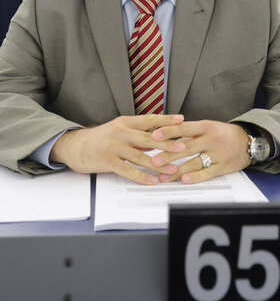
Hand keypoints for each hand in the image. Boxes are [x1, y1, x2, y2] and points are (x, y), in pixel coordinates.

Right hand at [50, 114, 184, 184]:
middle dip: (167, 143)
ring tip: (171, 170)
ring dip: (157, 164)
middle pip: (148, 138)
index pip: (149, 119)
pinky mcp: (107, 160)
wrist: (74, 145)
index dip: (166, 120)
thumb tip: (158, 137)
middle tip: (183, 147)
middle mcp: (120, 131)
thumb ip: (136, 133)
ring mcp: (113, 146)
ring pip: (140, 155)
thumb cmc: (99, 139)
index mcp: (125, 122)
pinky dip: (140, 176)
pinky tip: (151, 181)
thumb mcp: (118, 130)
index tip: (181, 120)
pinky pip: (127, 169)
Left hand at [150, 120, 250, 183]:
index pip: (184, 128)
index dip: (169, 132)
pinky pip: (207, 173)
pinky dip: (196, 177)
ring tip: (163, 176)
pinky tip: (184, 180)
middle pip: (187, 147)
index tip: (154, 136)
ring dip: (178, 170)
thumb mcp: (207, 127)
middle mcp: (211, 139)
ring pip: (195, 162)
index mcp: (206, 126)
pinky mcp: (223, 167)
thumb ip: (188, 133)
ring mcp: (218, 154)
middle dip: (169, 155)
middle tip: (153, 161)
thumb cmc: (222, 133)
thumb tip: (164, 137)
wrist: (248, 141)